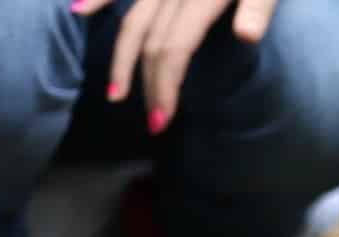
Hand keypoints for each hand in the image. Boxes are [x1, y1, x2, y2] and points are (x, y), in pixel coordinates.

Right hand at [72, 0, 279, 131]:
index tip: (163, 121)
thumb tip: (247, 36)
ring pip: (132, 19)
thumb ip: (258, 6)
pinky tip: (80, 9)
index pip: (174, 50)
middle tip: (153, 124)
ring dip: (121, 57)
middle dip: (148, 84)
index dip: (165, 86)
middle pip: (150, 43)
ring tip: (115, 91)